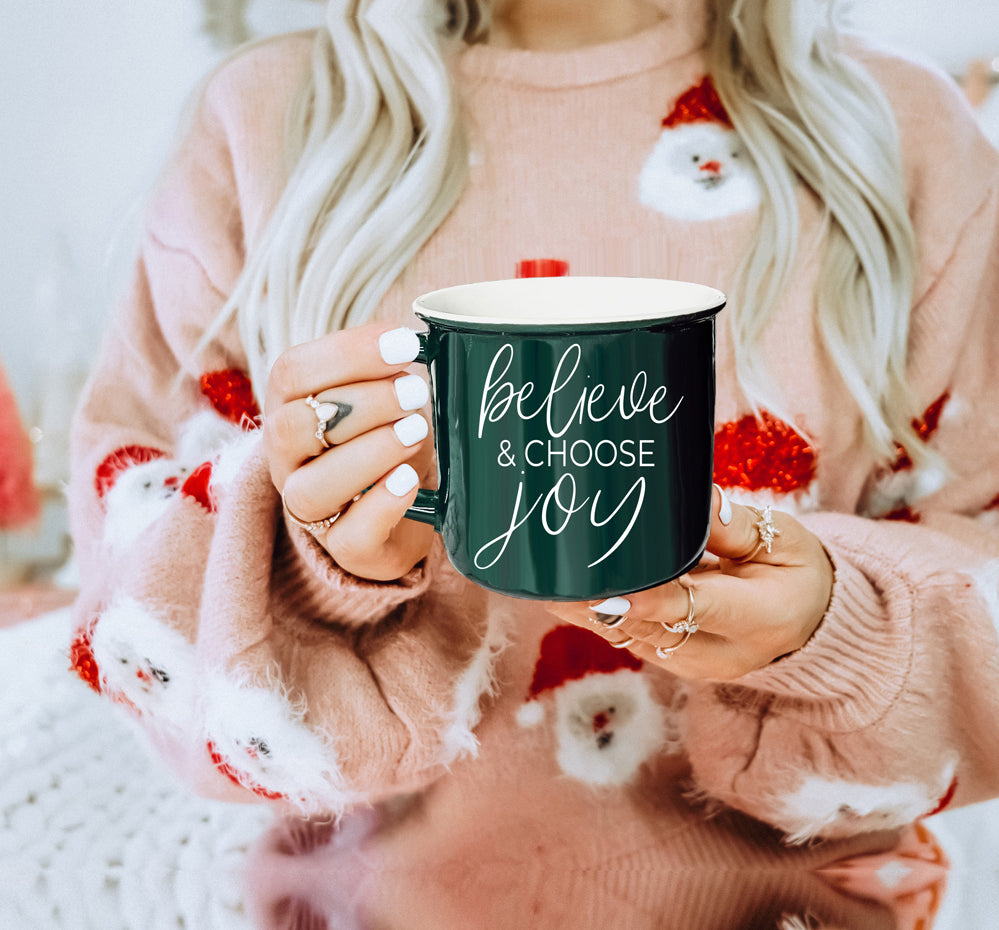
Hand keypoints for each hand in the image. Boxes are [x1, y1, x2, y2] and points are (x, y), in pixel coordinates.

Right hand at [264, 323, 433, 580]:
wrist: (402, 511)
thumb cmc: (389, 438)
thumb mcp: (386, 397)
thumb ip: (390, 371)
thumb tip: (423, 336)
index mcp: (290, 408)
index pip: (292, 372)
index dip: (347, 353)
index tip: (405, 343)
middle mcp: (287, 459)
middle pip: (294, 427)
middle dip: (362, 402)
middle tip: (416, 391)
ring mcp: (309, 508)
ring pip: (313, 488)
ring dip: (369, 453)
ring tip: (417, 432)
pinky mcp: (343, 548)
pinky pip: (351, 536)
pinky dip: (383, 504)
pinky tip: (409, 480)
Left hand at [545, 487, 833, 679]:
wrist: (808, 623)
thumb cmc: (796, 571)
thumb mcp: (785, 540)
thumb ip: (736, 525)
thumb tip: (696, 502)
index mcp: (760, 619)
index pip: (695, 609)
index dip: (647, 600)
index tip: (608, 588)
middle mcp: (720, 654)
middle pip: (649, 627)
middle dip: (599, 601)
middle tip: (557, 572)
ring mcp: (690, 663)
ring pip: (628, 636)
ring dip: (586, 609)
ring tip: (547, 576)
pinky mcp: (669, 659)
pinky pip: (626, 636)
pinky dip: (596, 613)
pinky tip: (564, 586)